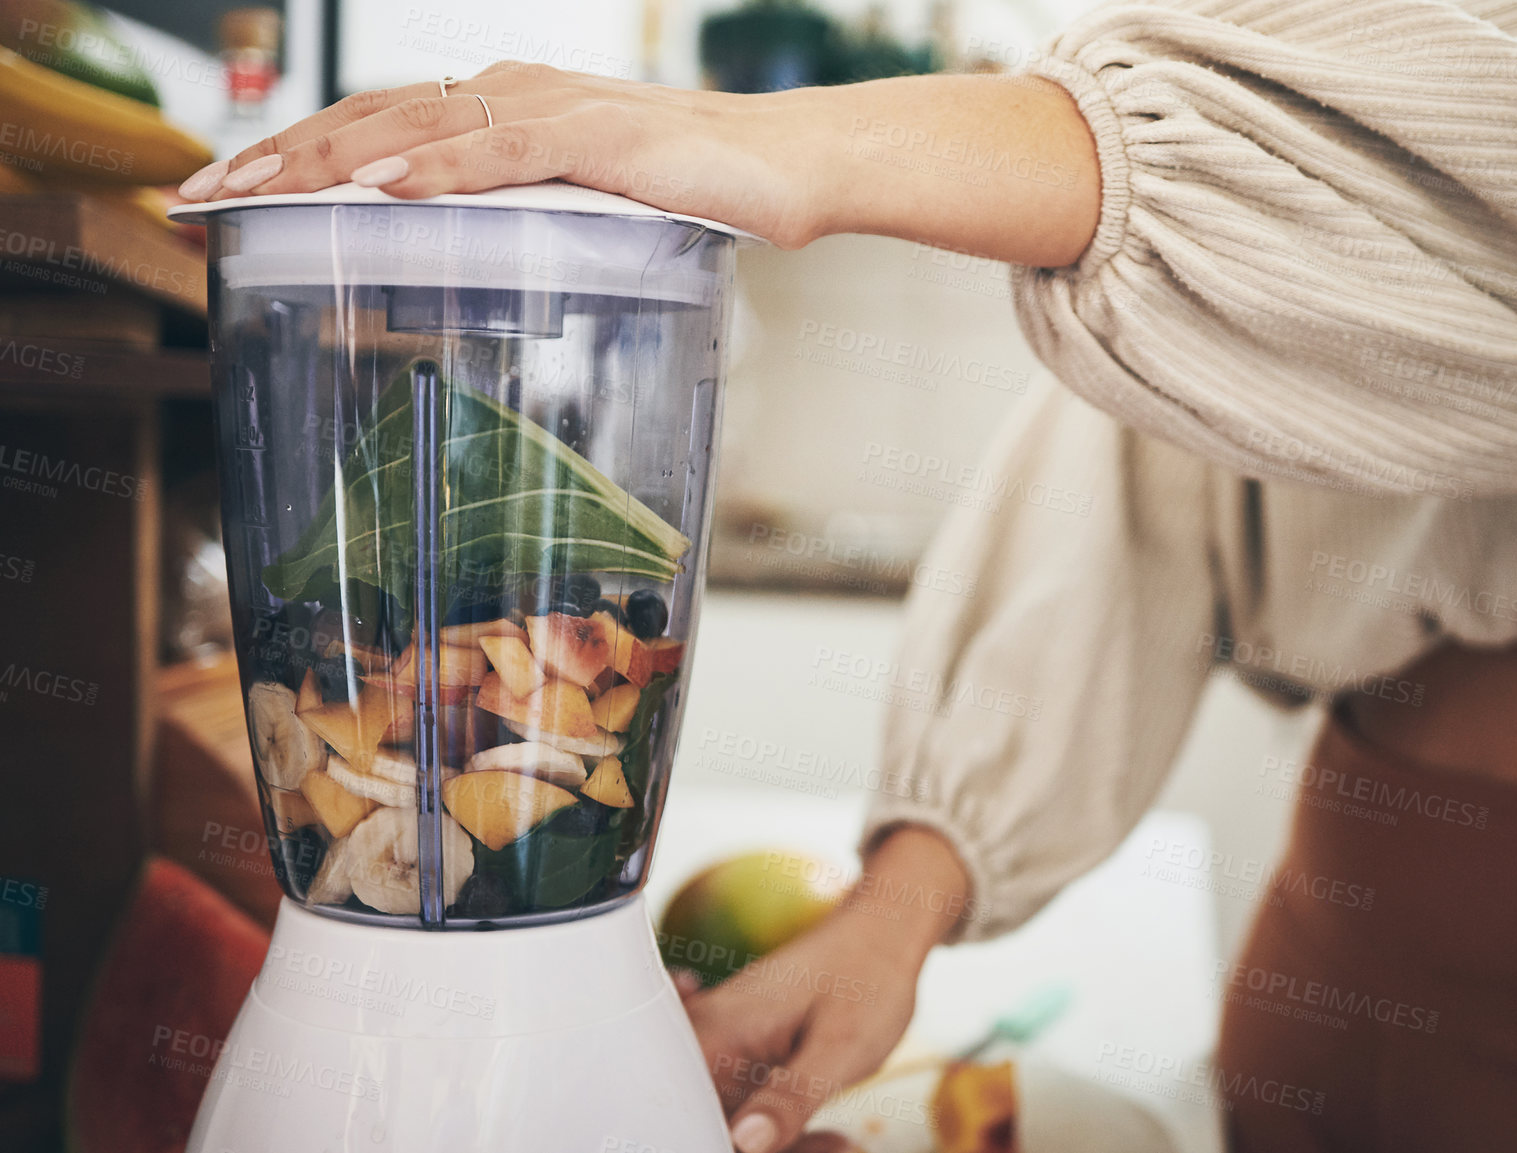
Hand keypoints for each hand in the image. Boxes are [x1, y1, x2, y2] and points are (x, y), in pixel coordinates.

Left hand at [177, 63, 829, 247]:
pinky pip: (500, 149)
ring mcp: (549, 109)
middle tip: (198, 198)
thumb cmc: (694, 188)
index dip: (292, 155)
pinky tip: (381, 184)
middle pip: (369, 116)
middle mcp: (510, 93)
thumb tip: (462, 260)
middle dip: (275, 158)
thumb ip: (521, 216)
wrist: (788, 163)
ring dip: (326, 158)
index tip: (222, 196)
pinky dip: (436, 165)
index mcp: (501, 110)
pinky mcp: (595, 136)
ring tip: (255, 190)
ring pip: (415, 125)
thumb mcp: (584, 206)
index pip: (376, 125)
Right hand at [680, 825, 970, 1152]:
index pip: (686, 1119)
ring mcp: (720, 1043)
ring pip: (727, 1121)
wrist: (884, 934)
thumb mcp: (840, 1048)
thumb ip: (790, 1097)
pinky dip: (778, 1123)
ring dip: (778, 1143)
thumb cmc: (868, 977)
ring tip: (835, 1142)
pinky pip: (743, 1104)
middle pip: (705, 1123)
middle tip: (825, 1146)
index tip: (768, 1150)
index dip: (721, 1146)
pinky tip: (819, 1131)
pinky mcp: (739, 1050)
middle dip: (756, 1148)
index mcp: (716, 1034)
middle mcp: (706, 1037)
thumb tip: (743, 1143)